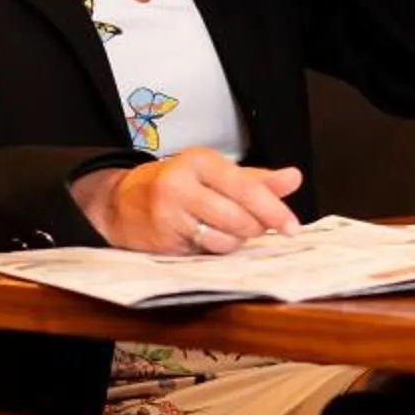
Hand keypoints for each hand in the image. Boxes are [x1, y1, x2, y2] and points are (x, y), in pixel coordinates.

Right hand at [77, 148, 303, 254]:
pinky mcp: (163, 240)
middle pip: (238, 218)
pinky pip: (205, 253)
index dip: (273, 210)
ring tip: (224, 230)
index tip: (292, 227)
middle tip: (253, 227)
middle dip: (254, 229)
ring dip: (234, 242)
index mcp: (200, 161)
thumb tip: (293, 178)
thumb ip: (256, 179)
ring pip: (224, 240)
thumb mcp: (214, 173)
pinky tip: (205, 238)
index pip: (246, 188)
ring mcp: (169, 214)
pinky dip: (214, 250)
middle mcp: (182, 184)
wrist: (120, 202)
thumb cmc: (175, 186)